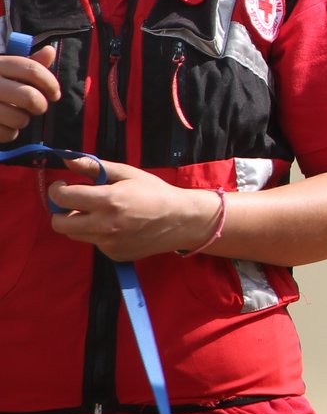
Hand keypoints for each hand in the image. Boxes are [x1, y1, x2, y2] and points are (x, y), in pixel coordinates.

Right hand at [0, 45, 58, 141]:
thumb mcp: (7, 69)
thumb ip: (30, 63)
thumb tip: (50, 51)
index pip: (32, 70)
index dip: (50, 83)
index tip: (55, 94)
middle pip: (29, 97)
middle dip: (40, 105)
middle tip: (38, 107)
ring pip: (19, 118)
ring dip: (23, 120)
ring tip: (17, 116)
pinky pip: (7, 134)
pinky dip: (10, 133)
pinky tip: (4, 126)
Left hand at [48, 158, 221, 261]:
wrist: (181, 220)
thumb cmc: (155, 192)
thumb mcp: (128, 174)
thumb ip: (96, 167)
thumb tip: (68, 159)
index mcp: (107, 201)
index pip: (63, 198)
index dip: (57, 190)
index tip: (63, 185)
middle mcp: (104, 225)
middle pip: (59, 224)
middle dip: (60, 211)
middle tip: (74, 202)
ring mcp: (108, 243)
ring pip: (75, 234)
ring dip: (79, 222)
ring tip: (100, 213)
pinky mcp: (113, 254)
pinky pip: (94, 243)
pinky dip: (98, 234)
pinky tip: (118, 226)